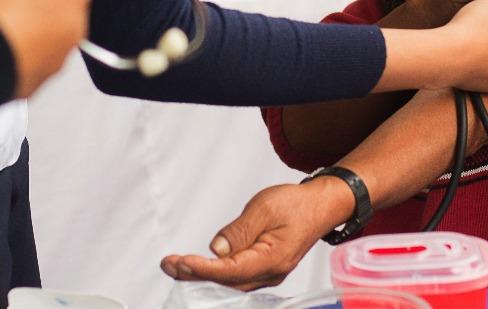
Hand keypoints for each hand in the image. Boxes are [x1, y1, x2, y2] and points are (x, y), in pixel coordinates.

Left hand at [160, 180, 350, 290]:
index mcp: (272, 259)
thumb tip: (216, 249)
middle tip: (168, 264)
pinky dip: (215, 273)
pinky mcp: (264, 269)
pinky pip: (236, 278)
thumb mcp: (264, 208)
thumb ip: (239, 230)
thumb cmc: (295, 204)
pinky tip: (197, 268)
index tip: (180, 262)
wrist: (320, 206)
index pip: (230, 271)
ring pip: (230, 283)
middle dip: (194, 275)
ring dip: (201, 276)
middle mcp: (270, 274)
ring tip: (175, 265)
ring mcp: (268, 275)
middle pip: (227, 282)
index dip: (203, 270)